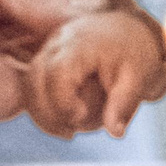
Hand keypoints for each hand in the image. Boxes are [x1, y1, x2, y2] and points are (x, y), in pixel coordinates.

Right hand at [27, 3, 165, 138]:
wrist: (131, 33)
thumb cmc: (135, 56)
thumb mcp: (137, 80)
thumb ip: (122, 106)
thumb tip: (115, 132)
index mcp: (80, 44)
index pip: (56, 75)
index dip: (63, 102)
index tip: (81, 116)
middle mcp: (58, 43)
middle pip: (34, 82)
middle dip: (50, 113)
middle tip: (72, 131)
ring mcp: (48, 50)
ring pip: (28, 86)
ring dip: (43, 114)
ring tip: (68, 131)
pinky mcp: (45, 59)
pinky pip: (31, 86)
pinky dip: (41, 108)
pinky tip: (63, 123)